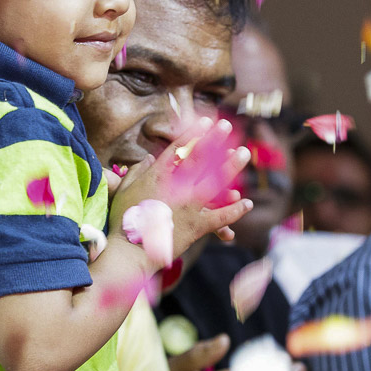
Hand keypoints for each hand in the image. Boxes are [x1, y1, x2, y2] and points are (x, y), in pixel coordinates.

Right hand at [109, 117, 252, 258]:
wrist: (131, 250)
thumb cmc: (123, 221)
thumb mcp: (124, 191)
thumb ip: (136, 172)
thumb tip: (147, 159)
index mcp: (158, 177)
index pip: (179, 149)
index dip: (193, 133)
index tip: (206, 121)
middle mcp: (177, 186)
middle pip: (200, 158)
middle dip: (214, 139)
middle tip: (227, 126)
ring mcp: (190, 205)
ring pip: (216, 181)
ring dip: (231, 166)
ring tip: (244, 153)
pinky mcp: (197, 225)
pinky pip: (222, 216)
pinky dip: (236, 210)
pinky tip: (247, 203)